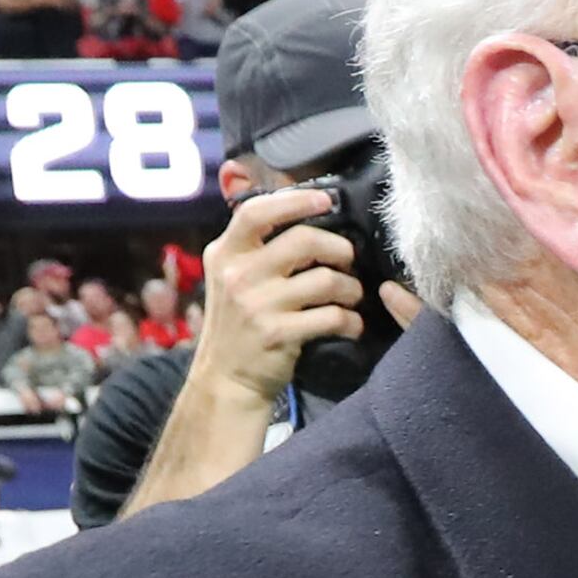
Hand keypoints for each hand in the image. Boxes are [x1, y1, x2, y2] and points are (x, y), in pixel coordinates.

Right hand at [190, 185, 364, 402]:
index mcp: (225, 253)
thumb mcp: (233, 276)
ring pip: (326, 280)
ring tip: (351, 297)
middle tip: (348, 261)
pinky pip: (332, 317)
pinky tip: (351, 325)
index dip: (295, 200)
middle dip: (339, 248)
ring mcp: (256, 305)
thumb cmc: (240, 321)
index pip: (255, 211)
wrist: (227, 378)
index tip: (325, 200)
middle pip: (304, 240)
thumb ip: (257, 246)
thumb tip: (303, 210)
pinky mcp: (277, 334)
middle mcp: (237, 274)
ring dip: (351, 288)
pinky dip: (351, 321)